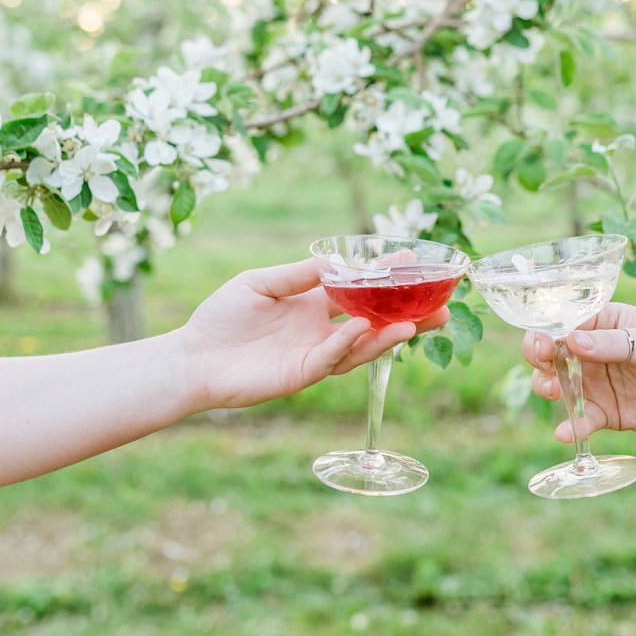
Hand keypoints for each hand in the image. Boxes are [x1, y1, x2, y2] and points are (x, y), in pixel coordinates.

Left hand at [178, 260, 447, 409]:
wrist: (192, 357)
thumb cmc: (221, 319)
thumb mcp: (260, 282)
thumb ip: (299, 275)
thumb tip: (337, 261)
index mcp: (314, 305)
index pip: (360, 290)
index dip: (387, 278)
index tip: (415, 262)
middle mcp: (322, 330)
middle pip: (375, 323)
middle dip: (409, 316)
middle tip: (443, 307)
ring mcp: (314, 354)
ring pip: (362, 346)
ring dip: (390, 335)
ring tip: (418, 322)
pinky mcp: (300, 374)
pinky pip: (331, 358)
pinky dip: (349, 343)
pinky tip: (364, 328)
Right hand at [523, 302, 635, 443]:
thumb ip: (611, 344)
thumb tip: (571, 341)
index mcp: (604, 322)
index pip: (563, 322)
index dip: (546, 331)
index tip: (543, 345)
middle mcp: (593, 350)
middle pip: (551, 352)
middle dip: (539, 359)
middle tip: (545, 366)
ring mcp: (596, 382)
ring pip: (558, 384)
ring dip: (548, 387)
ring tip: (554, 392)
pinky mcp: (605, 412)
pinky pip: (580, 418)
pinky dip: (570, 425)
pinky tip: (565, 433)